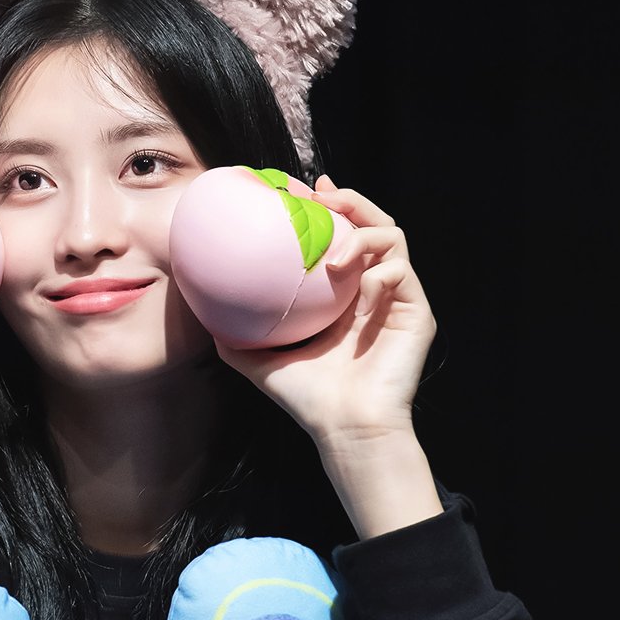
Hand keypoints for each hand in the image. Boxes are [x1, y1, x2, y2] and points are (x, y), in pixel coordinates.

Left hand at [216, 173, 437, 446]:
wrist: (345, 429)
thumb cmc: (308, 399)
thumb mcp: (261, 361)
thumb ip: (235, 336)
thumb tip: (201, 312)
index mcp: (344, 294)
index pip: (343, 236)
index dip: (330, 207)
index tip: (305, 190)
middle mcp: (373, 289)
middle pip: (373, 225)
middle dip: (352, 202)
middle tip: (325, 197)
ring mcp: (396, 299)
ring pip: (393, 238)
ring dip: (362, 234)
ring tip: (335, 252)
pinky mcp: (417, 313)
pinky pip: (402, 274)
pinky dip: (378, 273)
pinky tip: (357, 287)